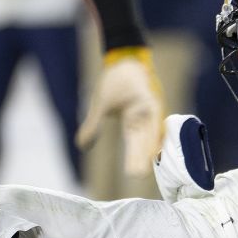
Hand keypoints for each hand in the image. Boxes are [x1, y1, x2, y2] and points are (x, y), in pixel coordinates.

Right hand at [75, 46, 164, 176]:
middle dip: (141, 159)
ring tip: (147, 165)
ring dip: (149, 150)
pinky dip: (155, 131)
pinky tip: (156, 144)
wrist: (121, 61)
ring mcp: (149, 111)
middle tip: (139, 177)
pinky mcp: (152, 100)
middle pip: (143, 143)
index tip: (132, 174)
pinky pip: (155, 118)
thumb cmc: (113, 83)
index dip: (133, 158)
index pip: (133, 144)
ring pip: (150, 134)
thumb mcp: (100, 108)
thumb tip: (82, 146)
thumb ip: (93, 127)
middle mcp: (143, 120)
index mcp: (132, 123)